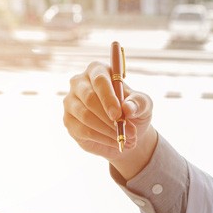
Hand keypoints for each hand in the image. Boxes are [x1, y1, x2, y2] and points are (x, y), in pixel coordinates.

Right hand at [63, 61, 157, 179]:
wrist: (125, 131)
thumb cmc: (133, 111)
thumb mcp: (144, 105)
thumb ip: (138, 103)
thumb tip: (127, 108)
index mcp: (98, 70)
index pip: (99, 80)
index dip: (108, 97)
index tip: (118, 114)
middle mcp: (79, 83)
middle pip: (89, 98)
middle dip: (108, 117)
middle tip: (126, 131)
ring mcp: (70, 102)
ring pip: (86, 116)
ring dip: (108, 130)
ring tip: (126, 139)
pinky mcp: (68, 121)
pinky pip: (83, 131)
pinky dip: (102, 139)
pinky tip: (115, 142)